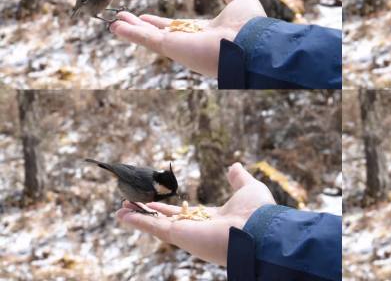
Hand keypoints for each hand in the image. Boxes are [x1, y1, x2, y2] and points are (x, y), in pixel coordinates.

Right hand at [110, 0, 266, 76]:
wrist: (252, 42)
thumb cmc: (251, 26)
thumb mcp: (241, 2)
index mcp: (206, 33)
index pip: (178, 28)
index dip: (161, 23)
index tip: (146, 18)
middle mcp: (192, 43)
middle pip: (160, 35)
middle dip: (141, 29)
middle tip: (122, 22)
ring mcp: (182, 47)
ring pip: (151, 39)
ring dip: (132, 31)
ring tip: (113, 24)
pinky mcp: (174, 49)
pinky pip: (148, 40)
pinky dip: (131, 34)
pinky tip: (115, 28)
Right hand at [115, 162, 275, 265]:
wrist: (260, 229)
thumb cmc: (258, 212)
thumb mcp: (248, 188)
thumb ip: (239, 179)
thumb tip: (234, 165)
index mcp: (213, 219)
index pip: (185, 213)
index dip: (167, 208)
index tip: (153, 201)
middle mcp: (198, 228)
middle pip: (166, 220)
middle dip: (148, 213)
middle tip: (130, 205)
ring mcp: (188, 233)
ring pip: (156, 224)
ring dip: (138, 217)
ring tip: (120, 210)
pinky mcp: (180, 236)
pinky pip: (154, 227)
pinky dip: (138, 221)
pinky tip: (122, 214)